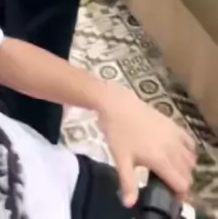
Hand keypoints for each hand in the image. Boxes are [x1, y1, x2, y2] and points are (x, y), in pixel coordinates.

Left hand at [98, 84, 195, 206]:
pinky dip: (187, 151)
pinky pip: (189, 142)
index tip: (167, 194)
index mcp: (161, 159)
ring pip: (190, 159)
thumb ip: (128, 182)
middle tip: (165, 182)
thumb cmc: (118, 132)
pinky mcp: (173, 124)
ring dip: (184, 167)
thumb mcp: (121, 159)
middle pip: (187, 173)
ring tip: (168, 168)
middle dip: (180, 182)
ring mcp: (174, 135)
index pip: (181, 184)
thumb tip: (129, 203)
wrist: (117, 104)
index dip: (177, 193)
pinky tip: (175, 152)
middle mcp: (172, 148)